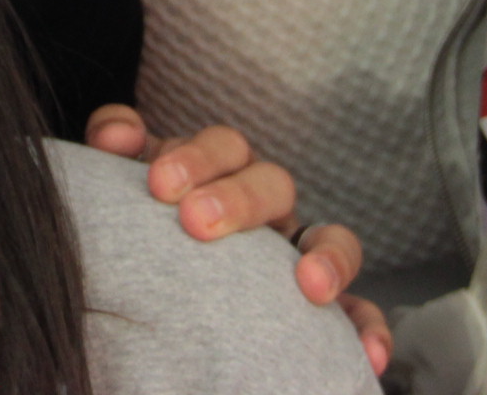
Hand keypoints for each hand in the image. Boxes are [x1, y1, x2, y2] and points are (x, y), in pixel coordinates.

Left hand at [84, 105, 387, 375]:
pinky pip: (358, 309)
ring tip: (312, 285)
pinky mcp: (323, 301)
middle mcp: (265, 206)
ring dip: (330, 257)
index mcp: (221, 172)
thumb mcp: (128, 179)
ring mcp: (297, 250)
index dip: (195, 158)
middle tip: (197, 221)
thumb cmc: (147, 218)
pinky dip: (368, 325)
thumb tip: (116, 133)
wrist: (156, 285)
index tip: (158, 184)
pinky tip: (370, 353)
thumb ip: (117, 146)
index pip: (223, 149)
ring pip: (330, 237)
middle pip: (273, 183)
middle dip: (239, 199)